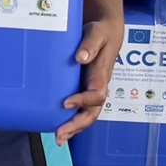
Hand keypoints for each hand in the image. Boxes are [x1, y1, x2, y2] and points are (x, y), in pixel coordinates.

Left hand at [55, 17, 122, 144]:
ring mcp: (92, 88)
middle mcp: (99, 85)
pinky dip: (72, 121)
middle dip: (78, 124)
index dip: (83, 101)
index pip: (96, 94)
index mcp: (102, 73)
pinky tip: (59, 128)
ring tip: (59, 138)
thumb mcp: (97, 32)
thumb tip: (81, 58)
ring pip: (87, 114)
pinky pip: (81, 108)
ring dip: (75, 128)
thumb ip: (90, 44)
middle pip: (93, 111)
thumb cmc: (101, 30)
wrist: (106, 28)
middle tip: (60, 134)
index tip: (66, 103)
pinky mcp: (84, 88)